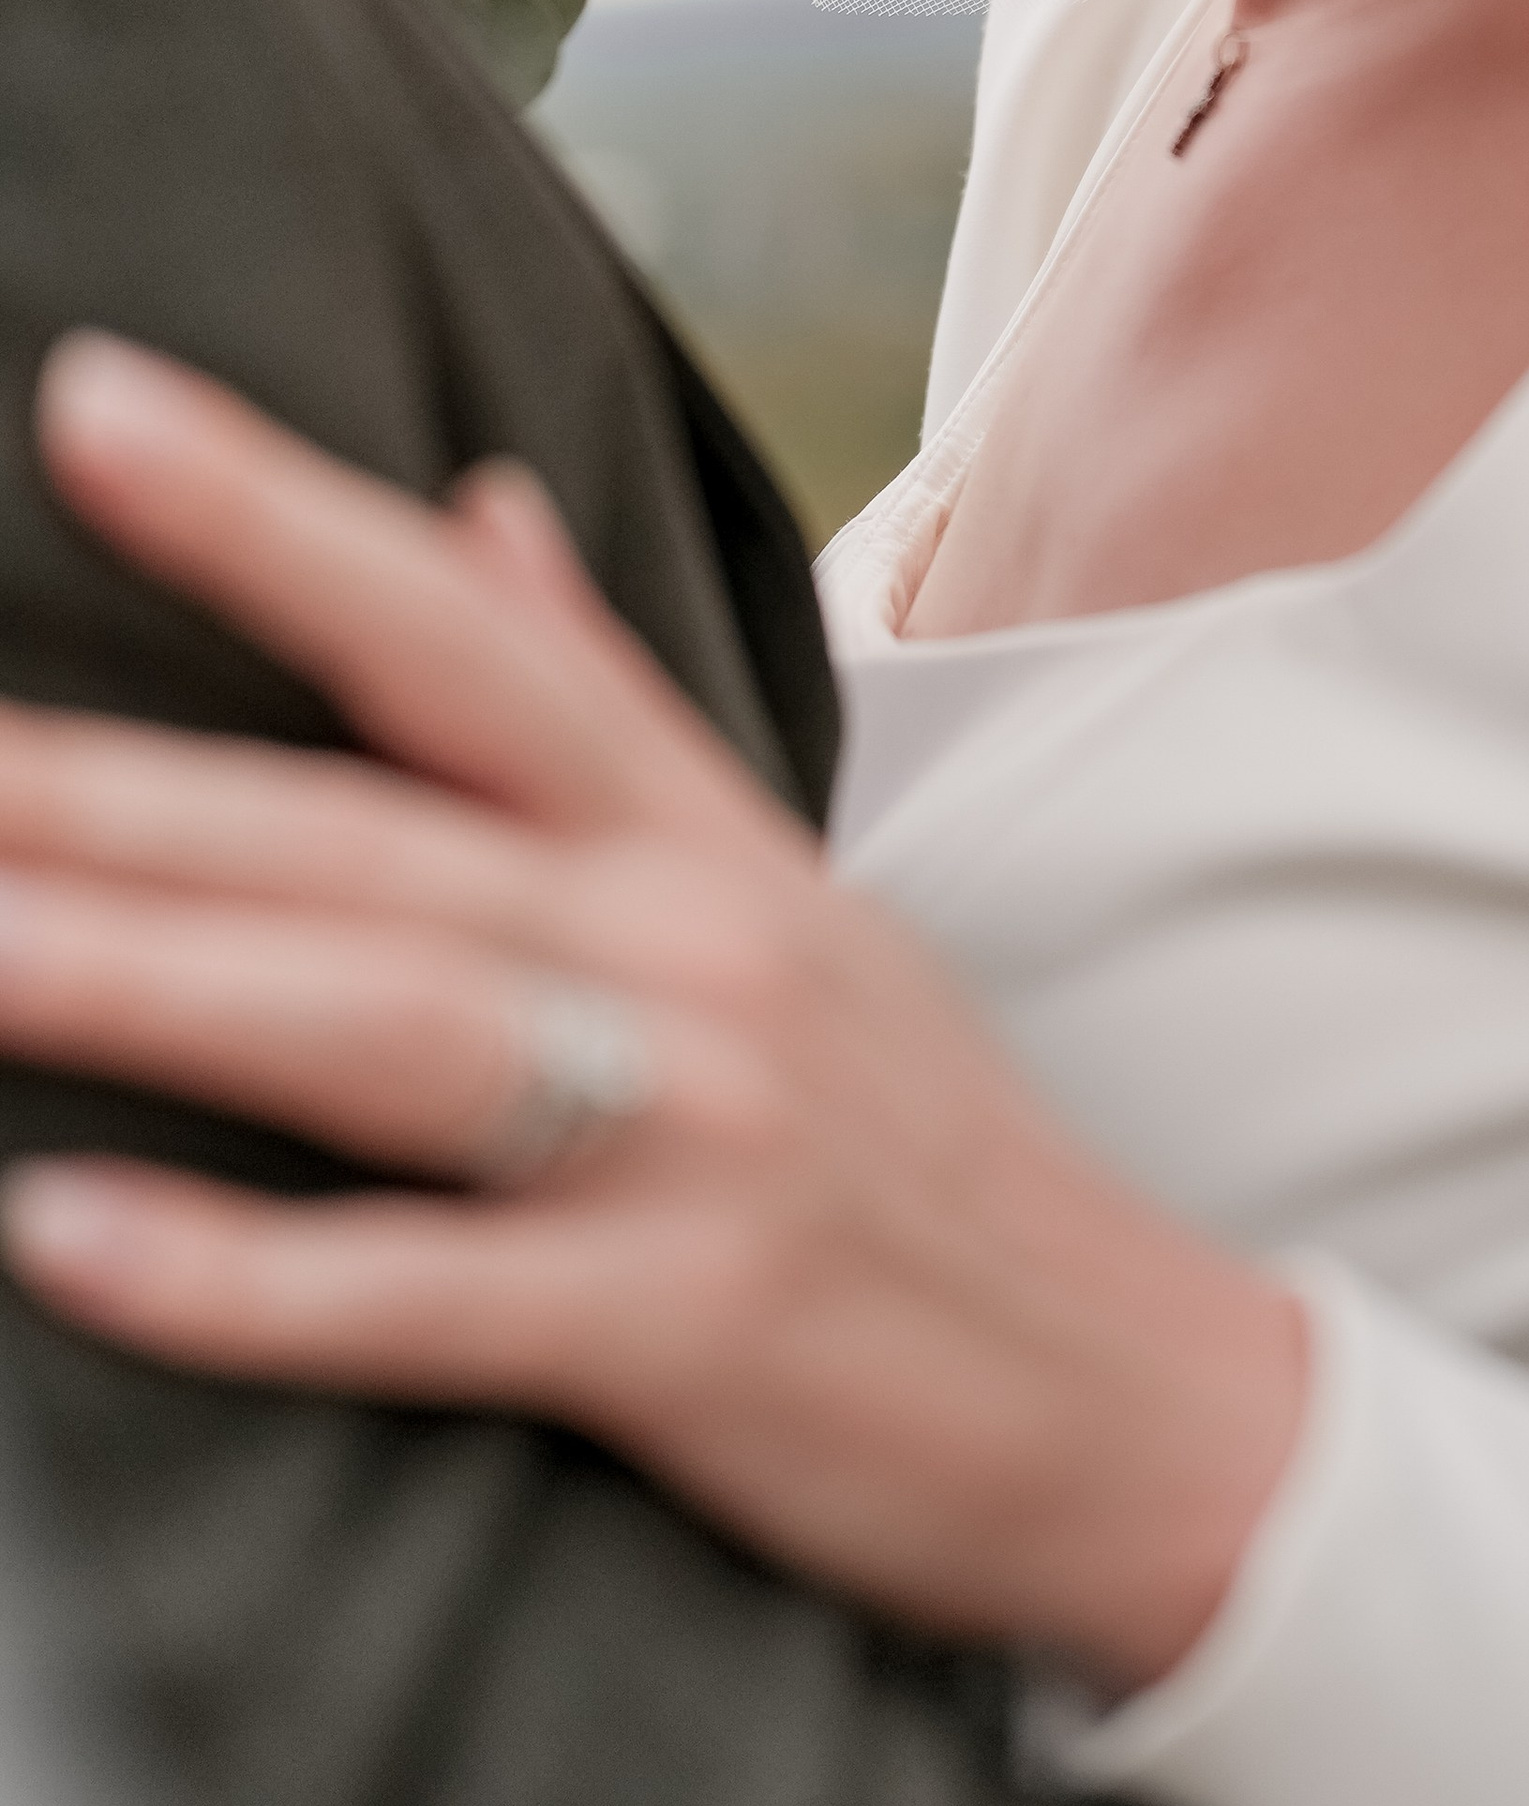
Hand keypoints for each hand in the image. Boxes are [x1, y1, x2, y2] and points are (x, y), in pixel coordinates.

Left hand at [0, 337, 1306, 1690]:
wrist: (1144, 1403)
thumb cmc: (926, 1151)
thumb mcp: (788, 893)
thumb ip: (607, 702)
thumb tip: (474, 505)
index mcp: (702, 845)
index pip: (471, 642)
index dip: (282, 520)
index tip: (93, 403)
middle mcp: (702, 956)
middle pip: (375, 836)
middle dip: (120, 780)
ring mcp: (705, 1136)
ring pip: (394, 1025)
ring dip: (155, 979)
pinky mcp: (696, 1329)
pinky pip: (438, 1295)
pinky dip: (249, 1277)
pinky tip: (67, 1236)